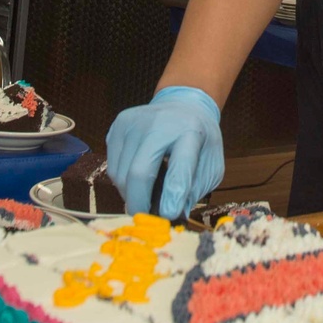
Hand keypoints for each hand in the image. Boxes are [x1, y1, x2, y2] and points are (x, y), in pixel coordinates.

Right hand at [106, 86, 223, 218]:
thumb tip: (173, 216)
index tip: (168, 214)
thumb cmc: (199, 140)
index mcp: (191, 131)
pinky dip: (123, 180)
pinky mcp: (119, 124)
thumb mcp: (210, 164)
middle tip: (145, 216)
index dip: (174, 193)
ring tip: (146, 191)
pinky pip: (112, 166)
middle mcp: (161, 122)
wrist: (184, 105)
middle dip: (140, 202)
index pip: (180, 165)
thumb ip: (194, 189)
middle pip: (139, 172)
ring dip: (130, 193)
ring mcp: (136, 122)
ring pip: (121, 174)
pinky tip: (139, 174)